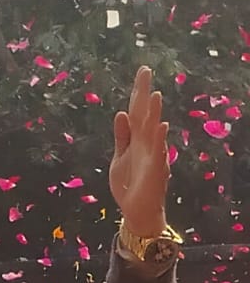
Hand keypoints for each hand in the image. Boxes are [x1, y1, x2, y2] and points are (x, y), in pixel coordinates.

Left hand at [110, 66, 168, 237]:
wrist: (136, 211)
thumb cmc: (129, 184)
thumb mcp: (120, 157)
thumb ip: (122, 136)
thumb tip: (121, 112)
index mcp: (137, 139)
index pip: (137, 111)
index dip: (138, 92)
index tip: (142, 71)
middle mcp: (146, 143)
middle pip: (145, 114)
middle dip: (144, 93)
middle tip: (145, 71)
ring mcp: (152, 155)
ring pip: (153, 130)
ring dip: (154, 112)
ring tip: (154, 94)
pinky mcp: (155, 171)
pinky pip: (158, 152)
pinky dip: (159, 140)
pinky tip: (161, 126)